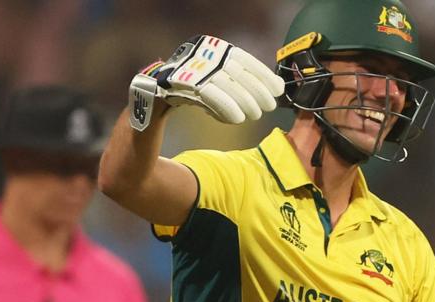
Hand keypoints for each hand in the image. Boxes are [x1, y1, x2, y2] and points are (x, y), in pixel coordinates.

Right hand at [129, 35, 283, 130]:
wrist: (156, 98)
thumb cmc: (193, 90)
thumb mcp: (219, 81)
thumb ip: (241, 82)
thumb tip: (276, 87)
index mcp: (213, 48)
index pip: (243, 58)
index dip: (262, 74)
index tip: (278, 89)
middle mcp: (201, 55)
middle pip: (235, 71)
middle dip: (256, 90)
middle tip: (268, 106)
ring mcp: (189, 68)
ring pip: (223, 84)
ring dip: (243, 101)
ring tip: (254, 115)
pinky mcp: (181, 84)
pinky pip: (208, 95)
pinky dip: (225, 107)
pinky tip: (237, 119)